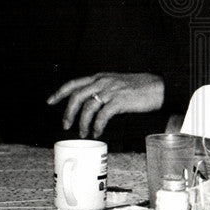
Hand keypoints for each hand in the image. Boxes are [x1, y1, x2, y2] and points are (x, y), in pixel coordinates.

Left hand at [47, 72, 163, 138]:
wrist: (160, 87)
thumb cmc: (139, 87)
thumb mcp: (116, 83)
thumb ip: (102, 89)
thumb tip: (91, 104)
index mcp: (99, 77)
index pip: (73, 83)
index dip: (59, 93)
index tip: (50, 102)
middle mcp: (102, 82)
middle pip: (76, 96)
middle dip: (68, 112)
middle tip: (66, 125)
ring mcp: (110, 91)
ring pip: (87, 107)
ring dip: (82, 122)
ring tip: (83, 132)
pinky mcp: (120, 101)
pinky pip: (103, 116)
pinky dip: (97, 126)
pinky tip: (97, 132)